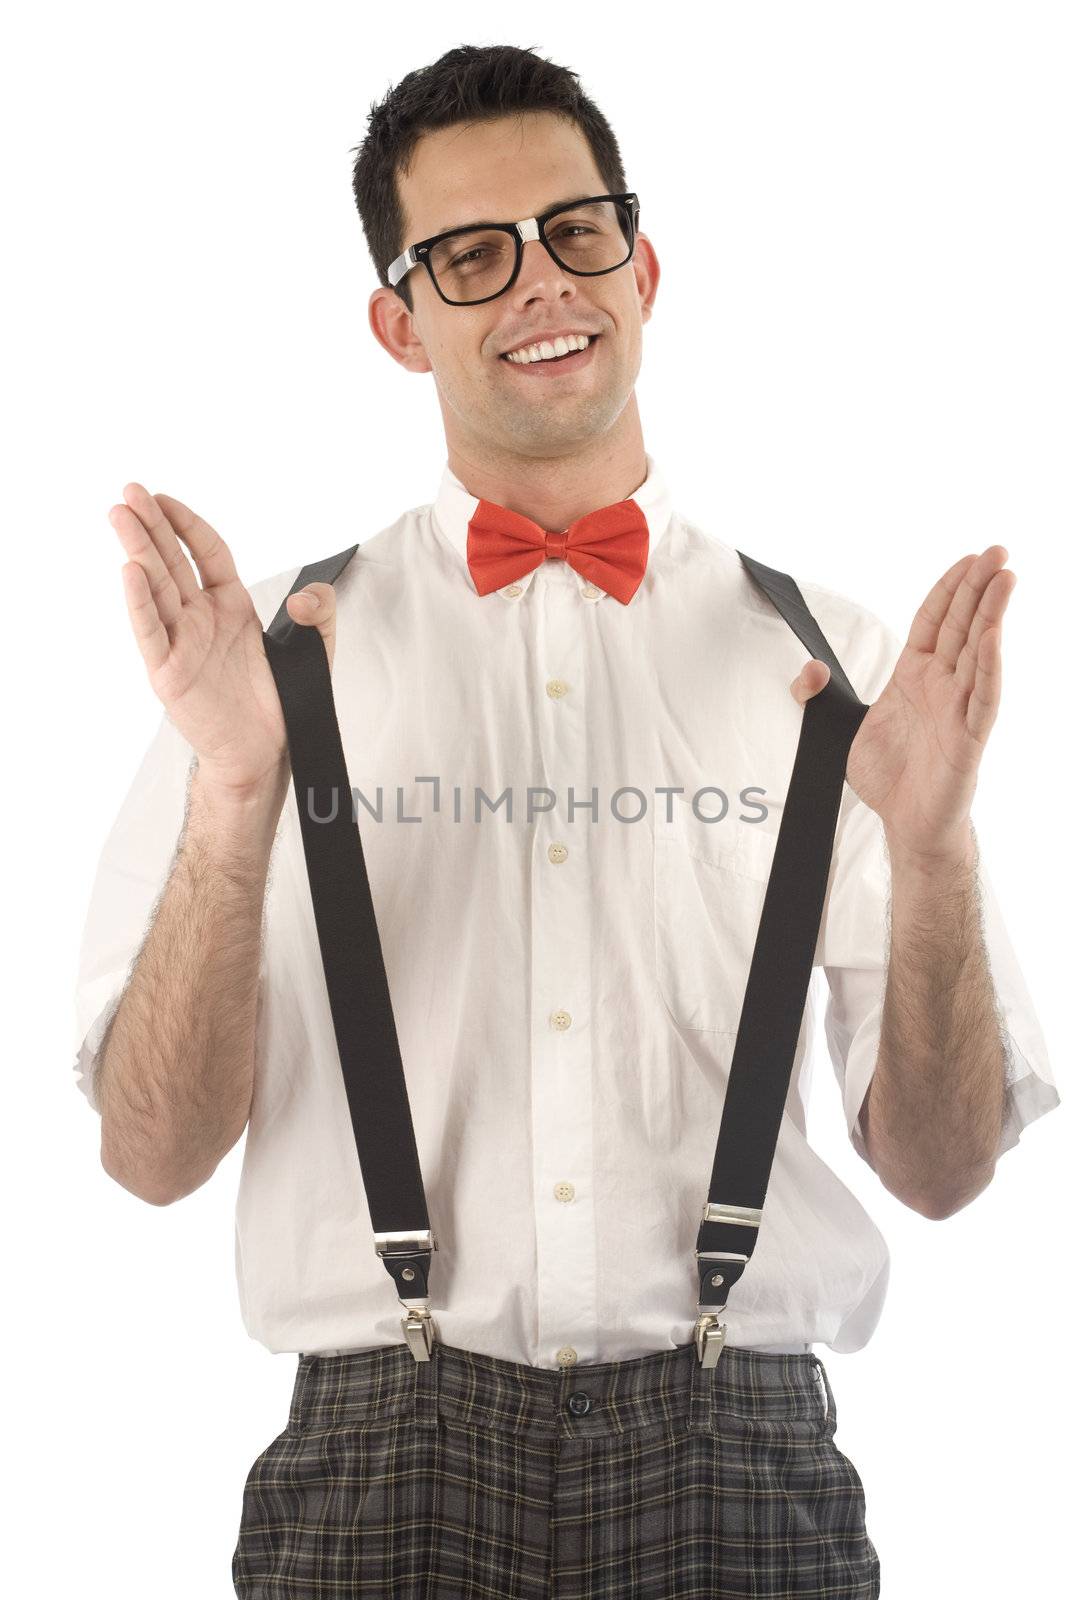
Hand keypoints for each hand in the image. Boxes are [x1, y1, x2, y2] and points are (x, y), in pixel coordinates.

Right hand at [109, 483, 339, 799]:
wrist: (267, 752)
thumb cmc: (282, 702)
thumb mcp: (314, 649)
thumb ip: (320, 613)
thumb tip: (306, 596)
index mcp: (230, 606)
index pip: (204, 552)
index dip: (186, 524)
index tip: (165, 498)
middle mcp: (201, 618)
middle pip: (171, 561)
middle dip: (151, 525)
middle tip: (129, 491)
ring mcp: (182, 642)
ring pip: (155, 588)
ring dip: (137, 551)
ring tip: (120, 516)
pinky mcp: (170, 671)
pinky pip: (151, 631)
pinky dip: (139, 602)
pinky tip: (129, 570)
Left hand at [789, 546, 1014, 859]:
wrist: (906, 823)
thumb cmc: (888, 776)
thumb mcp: (840, 731)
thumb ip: (818, 699)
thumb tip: (806, 672)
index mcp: (914, 676)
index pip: (934, 620)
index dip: (949, 589)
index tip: (967, 559)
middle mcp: (942, 685)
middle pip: (962, 625)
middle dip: (979, 587)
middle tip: (997, 551)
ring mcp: (958, 708)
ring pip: (979, 651)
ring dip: (992, 614)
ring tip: (1006, 576)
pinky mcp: (968, 737)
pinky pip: (983, 696)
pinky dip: (989, 665)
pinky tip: (993, 635)